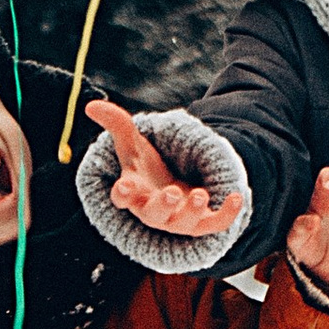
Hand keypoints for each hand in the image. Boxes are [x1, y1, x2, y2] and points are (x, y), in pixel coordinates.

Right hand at [85, 98, 248, 241]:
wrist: (173, 189)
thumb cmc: (147, 169)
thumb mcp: (133, 144)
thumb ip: (116, 124)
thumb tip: (90, 104)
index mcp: (135, 193)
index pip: (123, 198)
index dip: (123, 193)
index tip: (125, 185)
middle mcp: (155, 211)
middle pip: (154, 215)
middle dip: (163, 205)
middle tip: (171, 192)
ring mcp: (179, 219)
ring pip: (184, 223)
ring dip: (192, 211)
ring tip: (201, 194)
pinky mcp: (202, 222)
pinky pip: (216, 224)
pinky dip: (227, 214)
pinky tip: (237, 196)